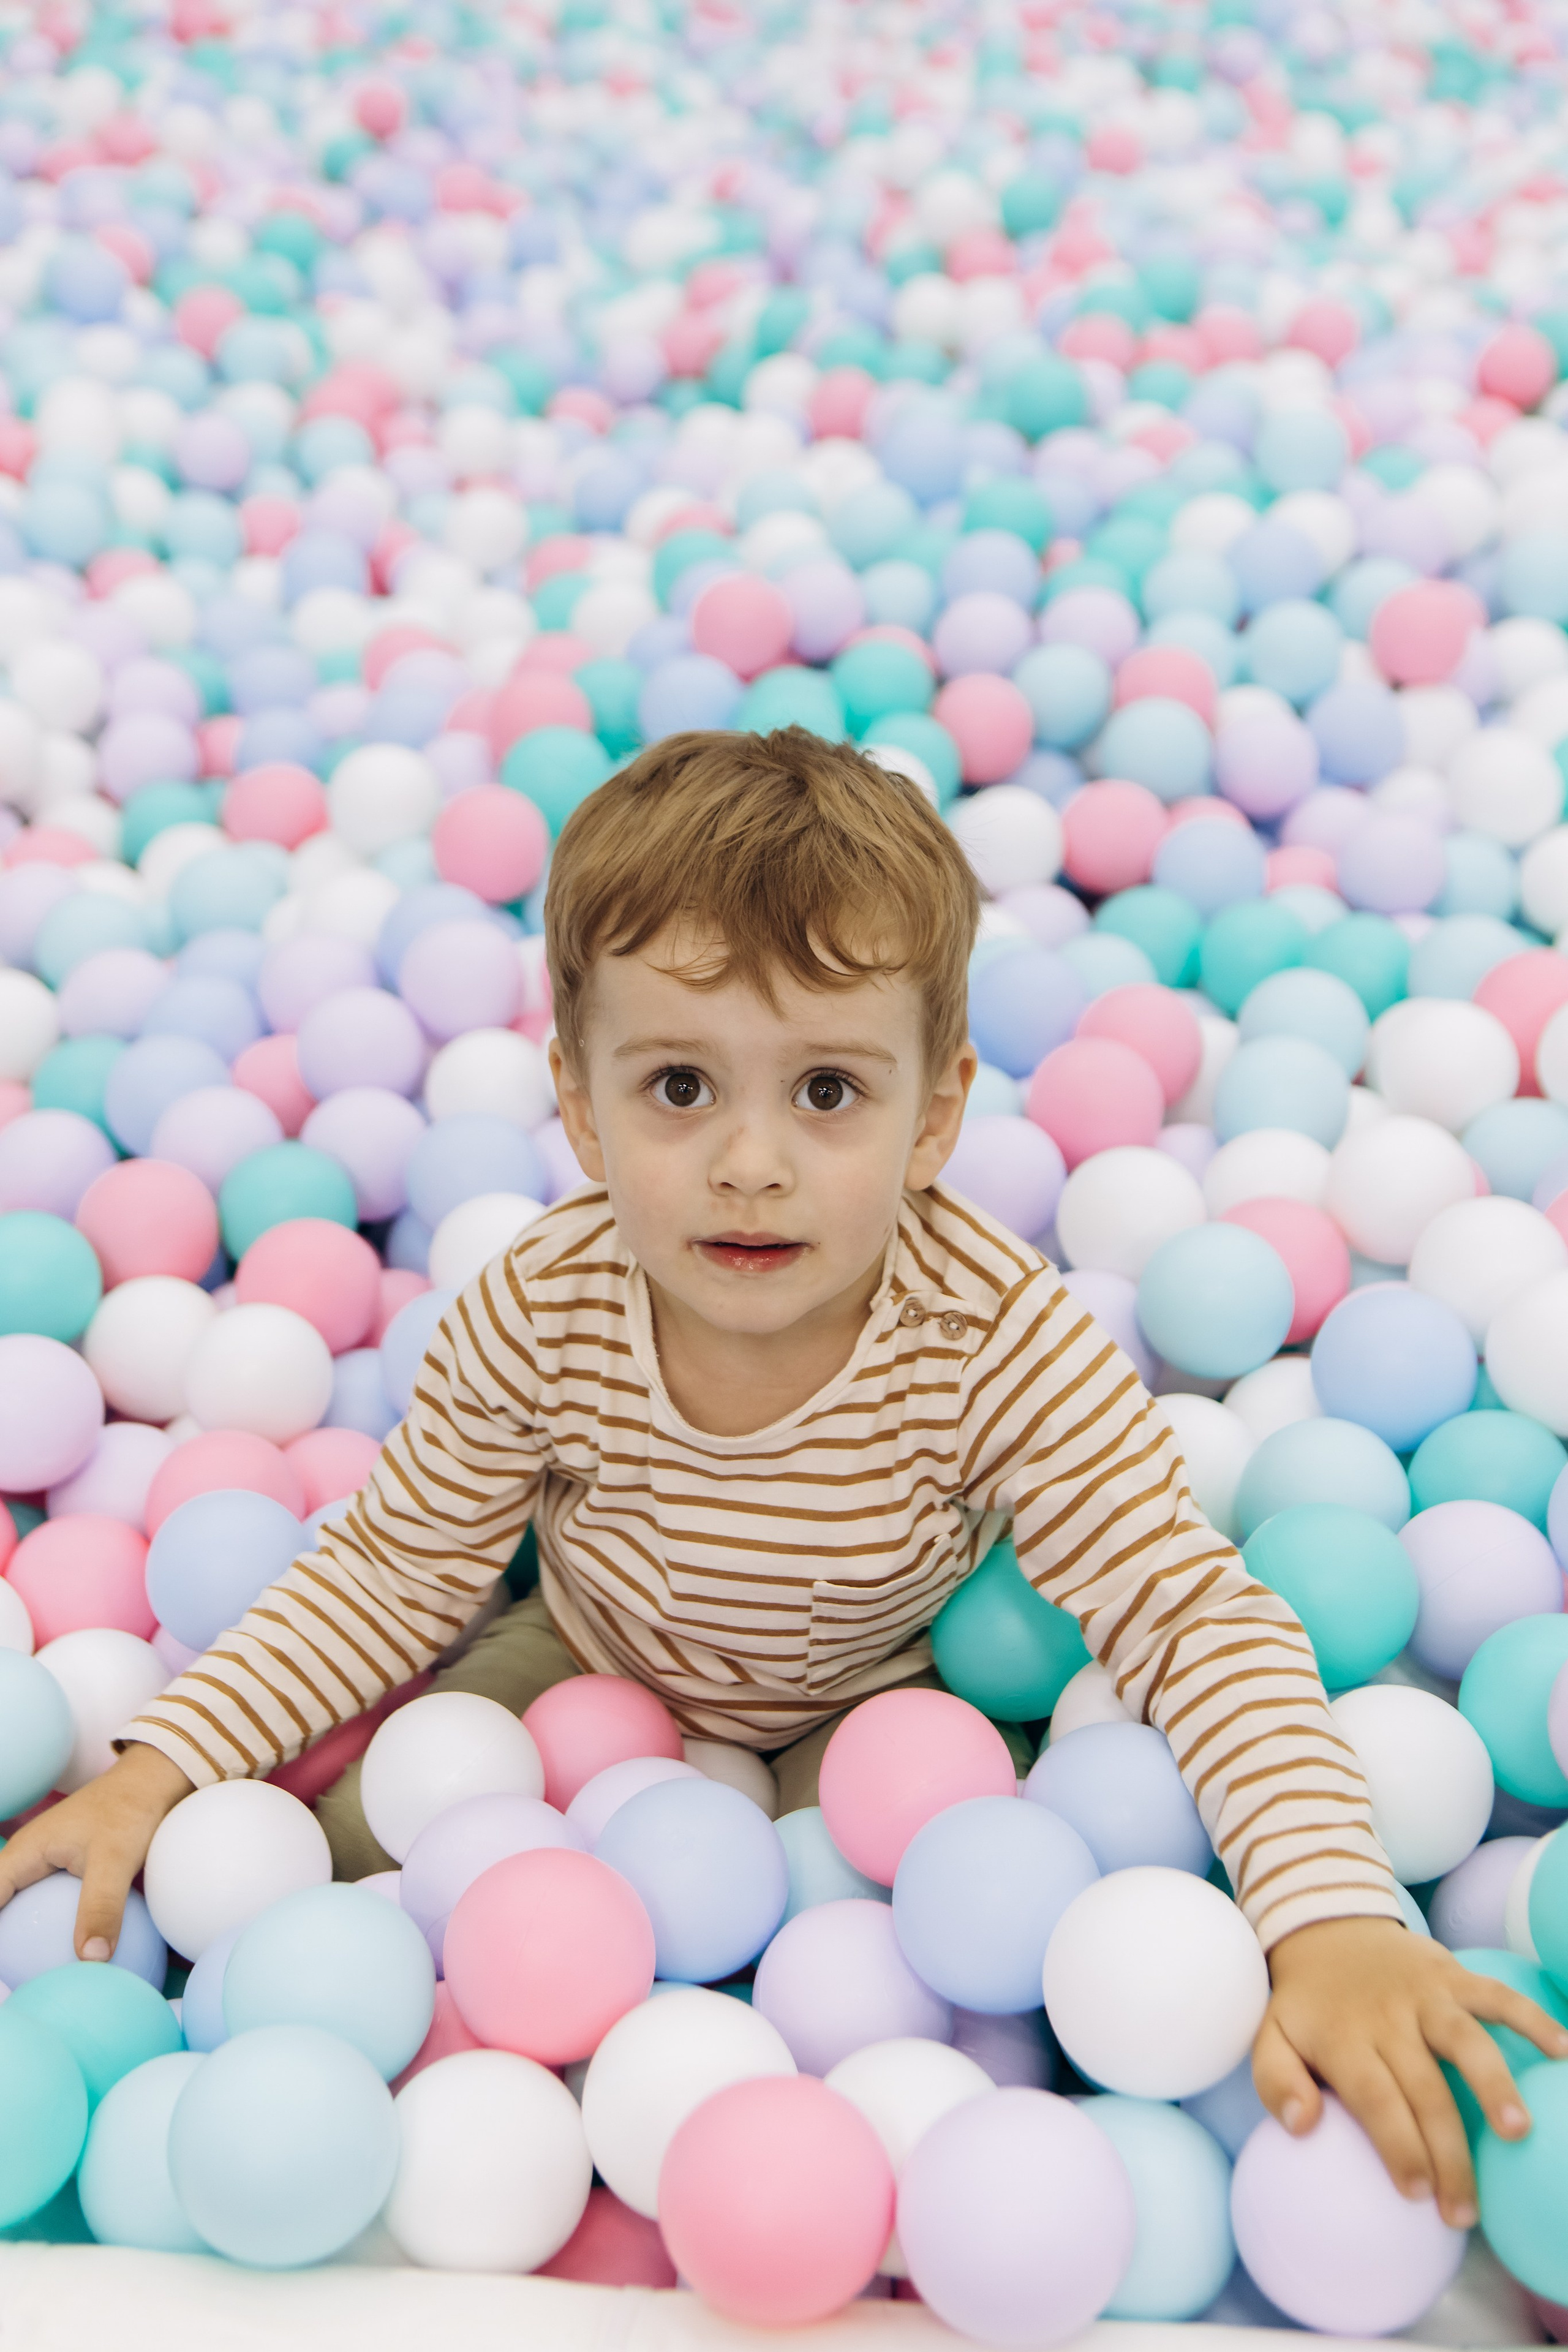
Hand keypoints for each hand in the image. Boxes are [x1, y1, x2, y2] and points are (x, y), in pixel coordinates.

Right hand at [0, 1743, 193, 1960]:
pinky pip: (51, 1910)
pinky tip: (79, 1960)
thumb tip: (91, 1961)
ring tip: (35, 1981)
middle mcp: (28, 1862)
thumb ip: (101, 1907)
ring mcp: (47, 1869)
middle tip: (15, 1980)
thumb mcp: (117, 1859)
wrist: (157, 1781)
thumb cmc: (131, 1810)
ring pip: (24, 1912)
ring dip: (27, 1941)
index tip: (2, 1972)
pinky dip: (56, 1932)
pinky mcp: (70, 1875)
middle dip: (8, 1941)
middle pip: (3, 1908)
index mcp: (23, 1855)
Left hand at [1254, 1915, 1567, 2228]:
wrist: (1326, 1924)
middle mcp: (1388, 2017)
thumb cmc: (1306, 2001)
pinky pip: (1497, 1995)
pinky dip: (1532, 2018)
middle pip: (1425, 2089)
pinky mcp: (1452, 1974)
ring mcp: (1424, 1993)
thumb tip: (1301, 2126)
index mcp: (1343, 2039)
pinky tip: (1562, 2050)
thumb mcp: (1269, 2035)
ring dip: (1494, 2084)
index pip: (1376, 2100)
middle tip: (1464, 2212)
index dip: (1399, 2147)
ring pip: (1466, 2039)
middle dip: (1448, 2154)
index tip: (1417, 2196)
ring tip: (1519, 2132)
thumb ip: (1276, 2081)